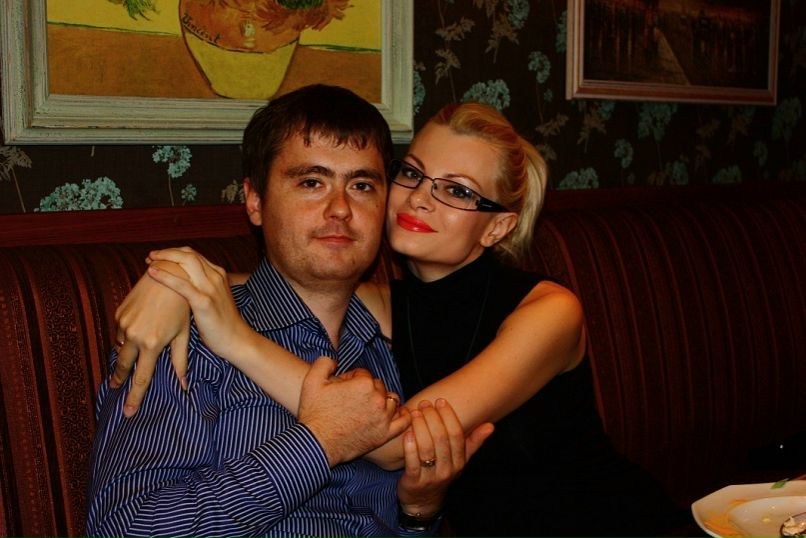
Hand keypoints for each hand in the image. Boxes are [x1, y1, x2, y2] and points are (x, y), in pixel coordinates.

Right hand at [112, 259, 190, 416]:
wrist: (171, 274)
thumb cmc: (183, 306)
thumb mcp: (184, 334)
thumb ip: (180, 360)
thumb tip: (185, 385)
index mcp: (152, 344)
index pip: (141, 378)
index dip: (134, 397)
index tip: (128, 412)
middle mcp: (134, 336)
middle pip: (122, 366)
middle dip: (119, 378)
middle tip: (115, 389)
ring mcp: (124, 324)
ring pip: (121, 346)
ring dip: (126, 352)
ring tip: (132, 355)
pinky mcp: (119, 312)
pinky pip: (120, 330)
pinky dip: (127, 335)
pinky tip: (138, 328)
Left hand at [145, 247, 251, 360]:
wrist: (236, 340)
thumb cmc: (222, 324)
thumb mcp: (215, 298)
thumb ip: (203, 287)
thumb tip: (183, 283)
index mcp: (219, 274)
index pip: (194, 254)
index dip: (174, 252)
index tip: (159, 257)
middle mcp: (216, 276)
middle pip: (189, 254)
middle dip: (167, 252)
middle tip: (151, 256)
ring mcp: (210, 288)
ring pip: (186, 262)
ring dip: (164, 258)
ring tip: (149, 260)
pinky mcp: (204, 302)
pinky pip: (181, 284)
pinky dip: (164, 275)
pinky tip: (152, 272)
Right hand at [298, 357, 411, 466]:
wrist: (316, 444)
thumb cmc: (314, 413)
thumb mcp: (312, 380)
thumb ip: (325, 362)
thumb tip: (335, 361)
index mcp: (363, 384)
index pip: (363, 374)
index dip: (350, 378)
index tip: (341, 388)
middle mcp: (377, 399)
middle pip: (378, 386)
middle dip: (366, 389)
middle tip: (350, 399)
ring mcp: (383, 418)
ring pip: (391, 400)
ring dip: (382, 399)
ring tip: (369, 405)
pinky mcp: (384, 434)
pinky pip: (403, 422)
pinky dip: (404, 415)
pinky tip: (398, 412)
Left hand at [396, 399, 493, 517]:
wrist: (424, 501)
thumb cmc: (442, 472)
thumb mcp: (460, 460)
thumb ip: (474, 442)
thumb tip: (491, 425)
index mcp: (459, 462)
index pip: (456, 435)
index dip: (448, 416)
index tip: (441, 401)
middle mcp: (448, 469)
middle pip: (441, 439)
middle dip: (432, 418)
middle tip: (425, 403)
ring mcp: (431, 476)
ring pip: (426, 448)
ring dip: (420, 427)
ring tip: (415, 412)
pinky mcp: (414, 481)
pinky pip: (412, 461)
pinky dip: (409, 445)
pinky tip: (407, 432)